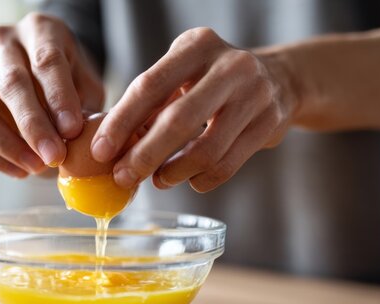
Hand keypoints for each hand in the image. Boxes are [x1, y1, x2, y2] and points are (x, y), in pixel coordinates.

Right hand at [0, 12, 103, 176]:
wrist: (41, 70)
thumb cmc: (69, 77)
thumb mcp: (86, 82)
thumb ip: (84, 106)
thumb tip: (76, 142)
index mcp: (39, 30)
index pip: (46, 60)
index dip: (59, 97)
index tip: (73, 130)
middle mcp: (1, 43)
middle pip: (11, 83)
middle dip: (33, 125)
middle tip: (54, 157)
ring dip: (7, 143)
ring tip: (36, 168)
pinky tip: (21, 170)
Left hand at [91, 27, 297, 191]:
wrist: (279, 79)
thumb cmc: (211, 81)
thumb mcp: (182, 75)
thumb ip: (150, 104)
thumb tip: (109, 146)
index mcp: (197, 45)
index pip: (149, 86)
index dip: (121, 122)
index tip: (100, 151)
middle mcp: (230, 65)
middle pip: (178, 120)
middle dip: (144, 155)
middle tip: (123, 177)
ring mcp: (255, 94)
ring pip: (206, 149)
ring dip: (174, 173)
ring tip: (157, 181)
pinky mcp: (269, 124)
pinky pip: (228, 164)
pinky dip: (203, 179)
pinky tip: (189, 180)